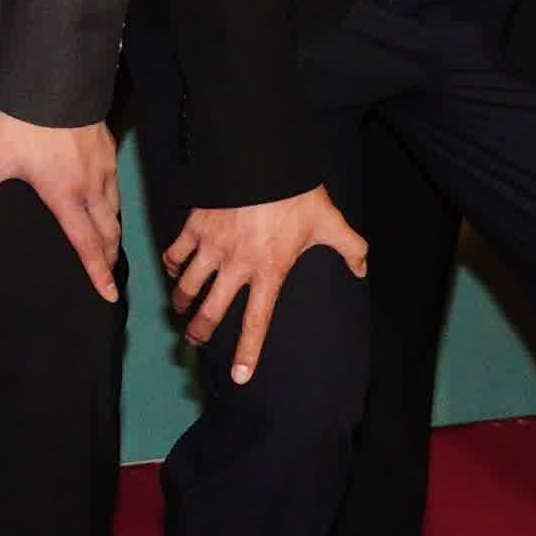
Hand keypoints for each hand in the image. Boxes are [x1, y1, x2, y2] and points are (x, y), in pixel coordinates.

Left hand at [0, 111, 123, 304]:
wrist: (53, 84)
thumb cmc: (24, 125)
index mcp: (65, 197)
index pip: (86, 245)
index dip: (98, 273)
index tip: (109, 295)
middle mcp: (91, 187)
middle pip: (108, 232)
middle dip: (109, 257)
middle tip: (109, 274)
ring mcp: (103, 168)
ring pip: (115, 209)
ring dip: (113, 231)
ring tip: (110, 245)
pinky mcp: (108, 149)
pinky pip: (116, 186)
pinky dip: (114, 204)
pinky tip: (108, 203)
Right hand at [162, 188, 365, 387]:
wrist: (264, 159)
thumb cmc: (297, 193)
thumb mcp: (330, 221)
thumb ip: (350, 248)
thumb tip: (362, 269)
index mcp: (269, 271)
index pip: (257, 322)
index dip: (247, 352)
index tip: (239, 377)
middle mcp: (237, 265)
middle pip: (211, 311)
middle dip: (199, 332)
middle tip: (193, 340)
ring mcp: (212, 246)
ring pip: (188, 286)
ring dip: (182, 302)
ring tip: (181, 309)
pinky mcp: (196, 226)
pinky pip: (175, 253)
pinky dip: (172, 265)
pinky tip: (175, 271)